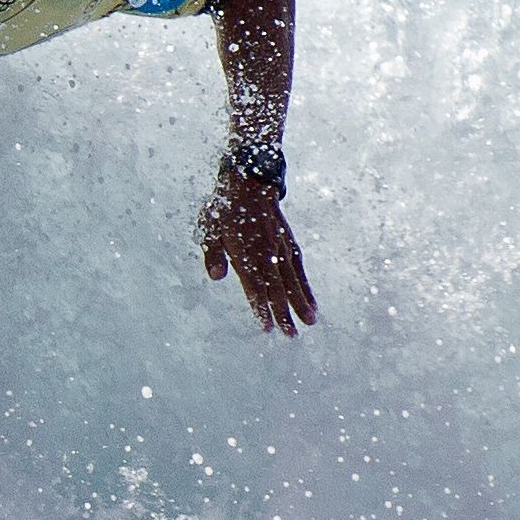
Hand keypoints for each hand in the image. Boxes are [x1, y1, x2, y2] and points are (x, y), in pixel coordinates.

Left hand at [199, 174, 316, 335]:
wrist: (250, 184)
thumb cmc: (224, 209)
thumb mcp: (208, 229)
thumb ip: (212, 253)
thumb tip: (215, 276)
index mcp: (245, 252)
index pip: (254, 286)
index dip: (260, 307)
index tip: (266, 327)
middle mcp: (267, 253)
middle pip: (277, 289)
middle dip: (284, 313)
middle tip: (291, 335)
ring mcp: (281, 248)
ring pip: (293, 281)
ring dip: (301, 303)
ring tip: (310, 322)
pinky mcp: (290, 244)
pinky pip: (299, 269)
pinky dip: (306, 286)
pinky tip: (311, 301)